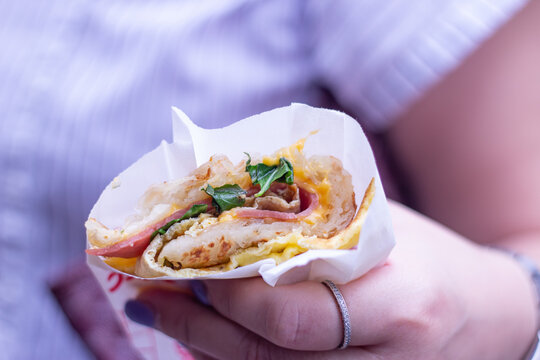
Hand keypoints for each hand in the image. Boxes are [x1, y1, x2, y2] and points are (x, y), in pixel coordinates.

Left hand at [126, 201, 536, 358]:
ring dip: (205, 348)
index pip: (295, 318)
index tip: (186, 266)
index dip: (232, 298)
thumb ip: (316, 223)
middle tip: (149, 294)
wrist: (485, 313)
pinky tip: (199, 344)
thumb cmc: (430, 257)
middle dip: (200, 328)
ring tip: (158, 314)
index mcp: (400, 304)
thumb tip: (234, 205)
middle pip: (271, 358)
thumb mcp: (384, 226)